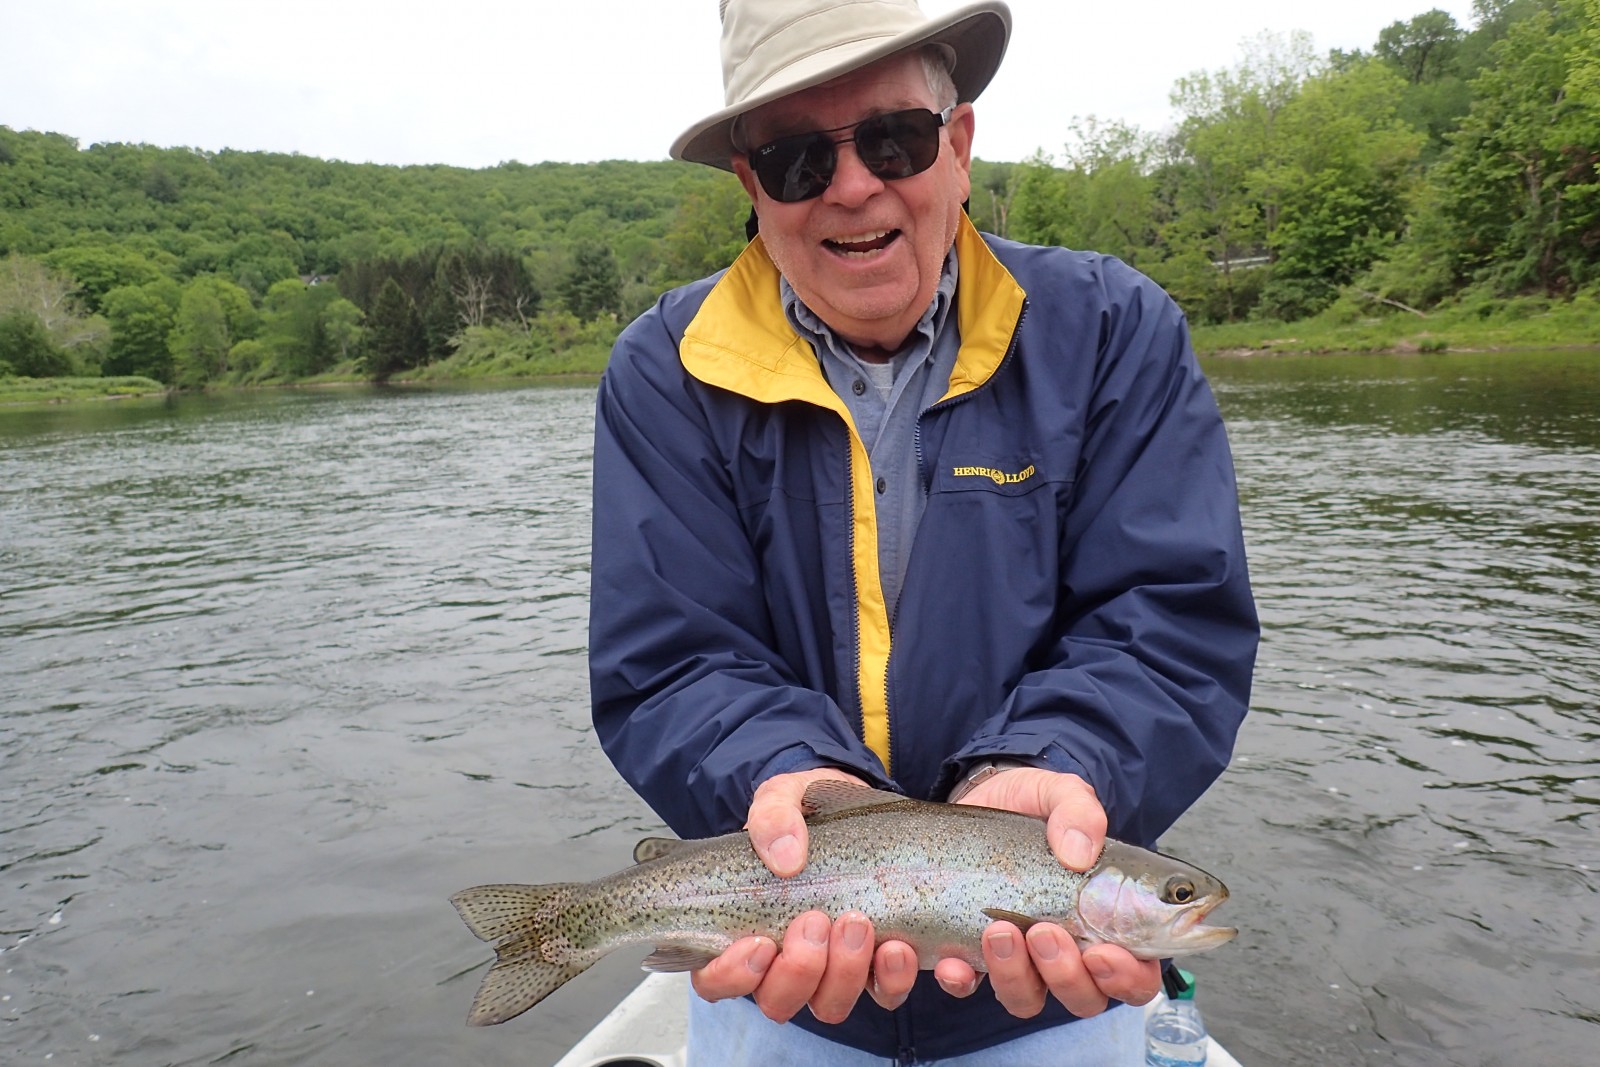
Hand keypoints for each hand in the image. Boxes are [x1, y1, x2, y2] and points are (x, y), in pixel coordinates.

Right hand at [689, 768, 920, 1019]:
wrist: (861, 806)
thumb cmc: (807, 811)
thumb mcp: (783, 796)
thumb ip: (772, 816)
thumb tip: (785, 856)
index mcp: (741, 929)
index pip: (715, 980)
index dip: (732, 975)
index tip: (760, 943)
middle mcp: (782, 962)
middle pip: (777, 1001)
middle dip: (798, 971)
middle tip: (816, 919)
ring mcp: (830, 970)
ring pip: (828, 1005)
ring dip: (844, 975)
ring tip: (859, 923)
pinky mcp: (875, 966)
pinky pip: (885, 994)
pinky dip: (895, 979)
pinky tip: (904, 948)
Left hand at [937, 768, 1161, 1017]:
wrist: (978, 795)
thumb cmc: (1031, 803)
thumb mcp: (1059, 793)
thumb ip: (1079, 811)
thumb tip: (1078, 852)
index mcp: (1105, 921)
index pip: (1135, 974)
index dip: (1126, 978)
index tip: (1101, 953)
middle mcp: (1066, 949)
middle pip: (1083, 997)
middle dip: (1066, 975)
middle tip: (1044, 932)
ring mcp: (1018, 957)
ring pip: (1027, 999)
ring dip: (1015, 976)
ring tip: (998, 929)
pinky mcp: (970, 952)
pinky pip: (967, 987)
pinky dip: (960, 982)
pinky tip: (952, 962)